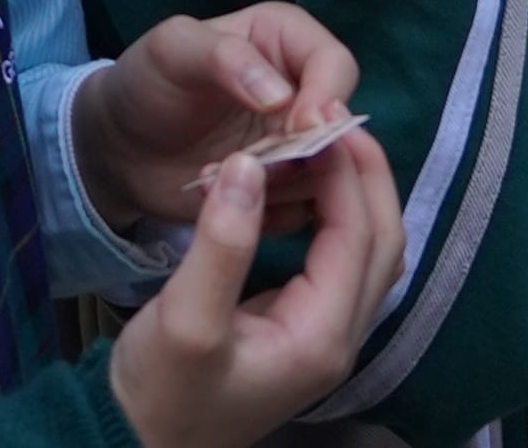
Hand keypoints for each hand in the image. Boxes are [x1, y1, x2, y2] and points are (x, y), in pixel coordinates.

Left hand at [75, 6, 359, 232]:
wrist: (120, 147)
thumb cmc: (146, 81)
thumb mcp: (173, 50)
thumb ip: (225, 57)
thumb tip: (281, 96)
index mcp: (285, 41)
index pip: (336, 65)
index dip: (326, 97)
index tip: (300, 127)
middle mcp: (302, 93)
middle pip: (341, 128)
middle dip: (303, 152)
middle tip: (251, 166)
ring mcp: (297, 147)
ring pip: (328, 175)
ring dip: (277, 186)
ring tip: (217, 178)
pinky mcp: (286, 192)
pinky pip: (302, 210)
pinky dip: (267, 213)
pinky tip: (222, 200)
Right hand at [105, 127, 403, 447]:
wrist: (143, 442)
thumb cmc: (163, 387)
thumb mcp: (185, 315)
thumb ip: (224, 240)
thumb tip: (252, 163)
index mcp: (321, 334)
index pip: (359, 236)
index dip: (346, 170)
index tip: (320, 112)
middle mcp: (338, 338)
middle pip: (383, 244)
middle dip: (366, 174)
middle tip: (332, 114)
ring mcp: (324, 338)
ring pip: (369, 254)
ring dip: (356, 193)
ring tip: (322, 138)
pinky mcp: (304, 332)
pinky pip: (342, 263)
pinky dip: (337, 215)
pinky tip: (305, 185)